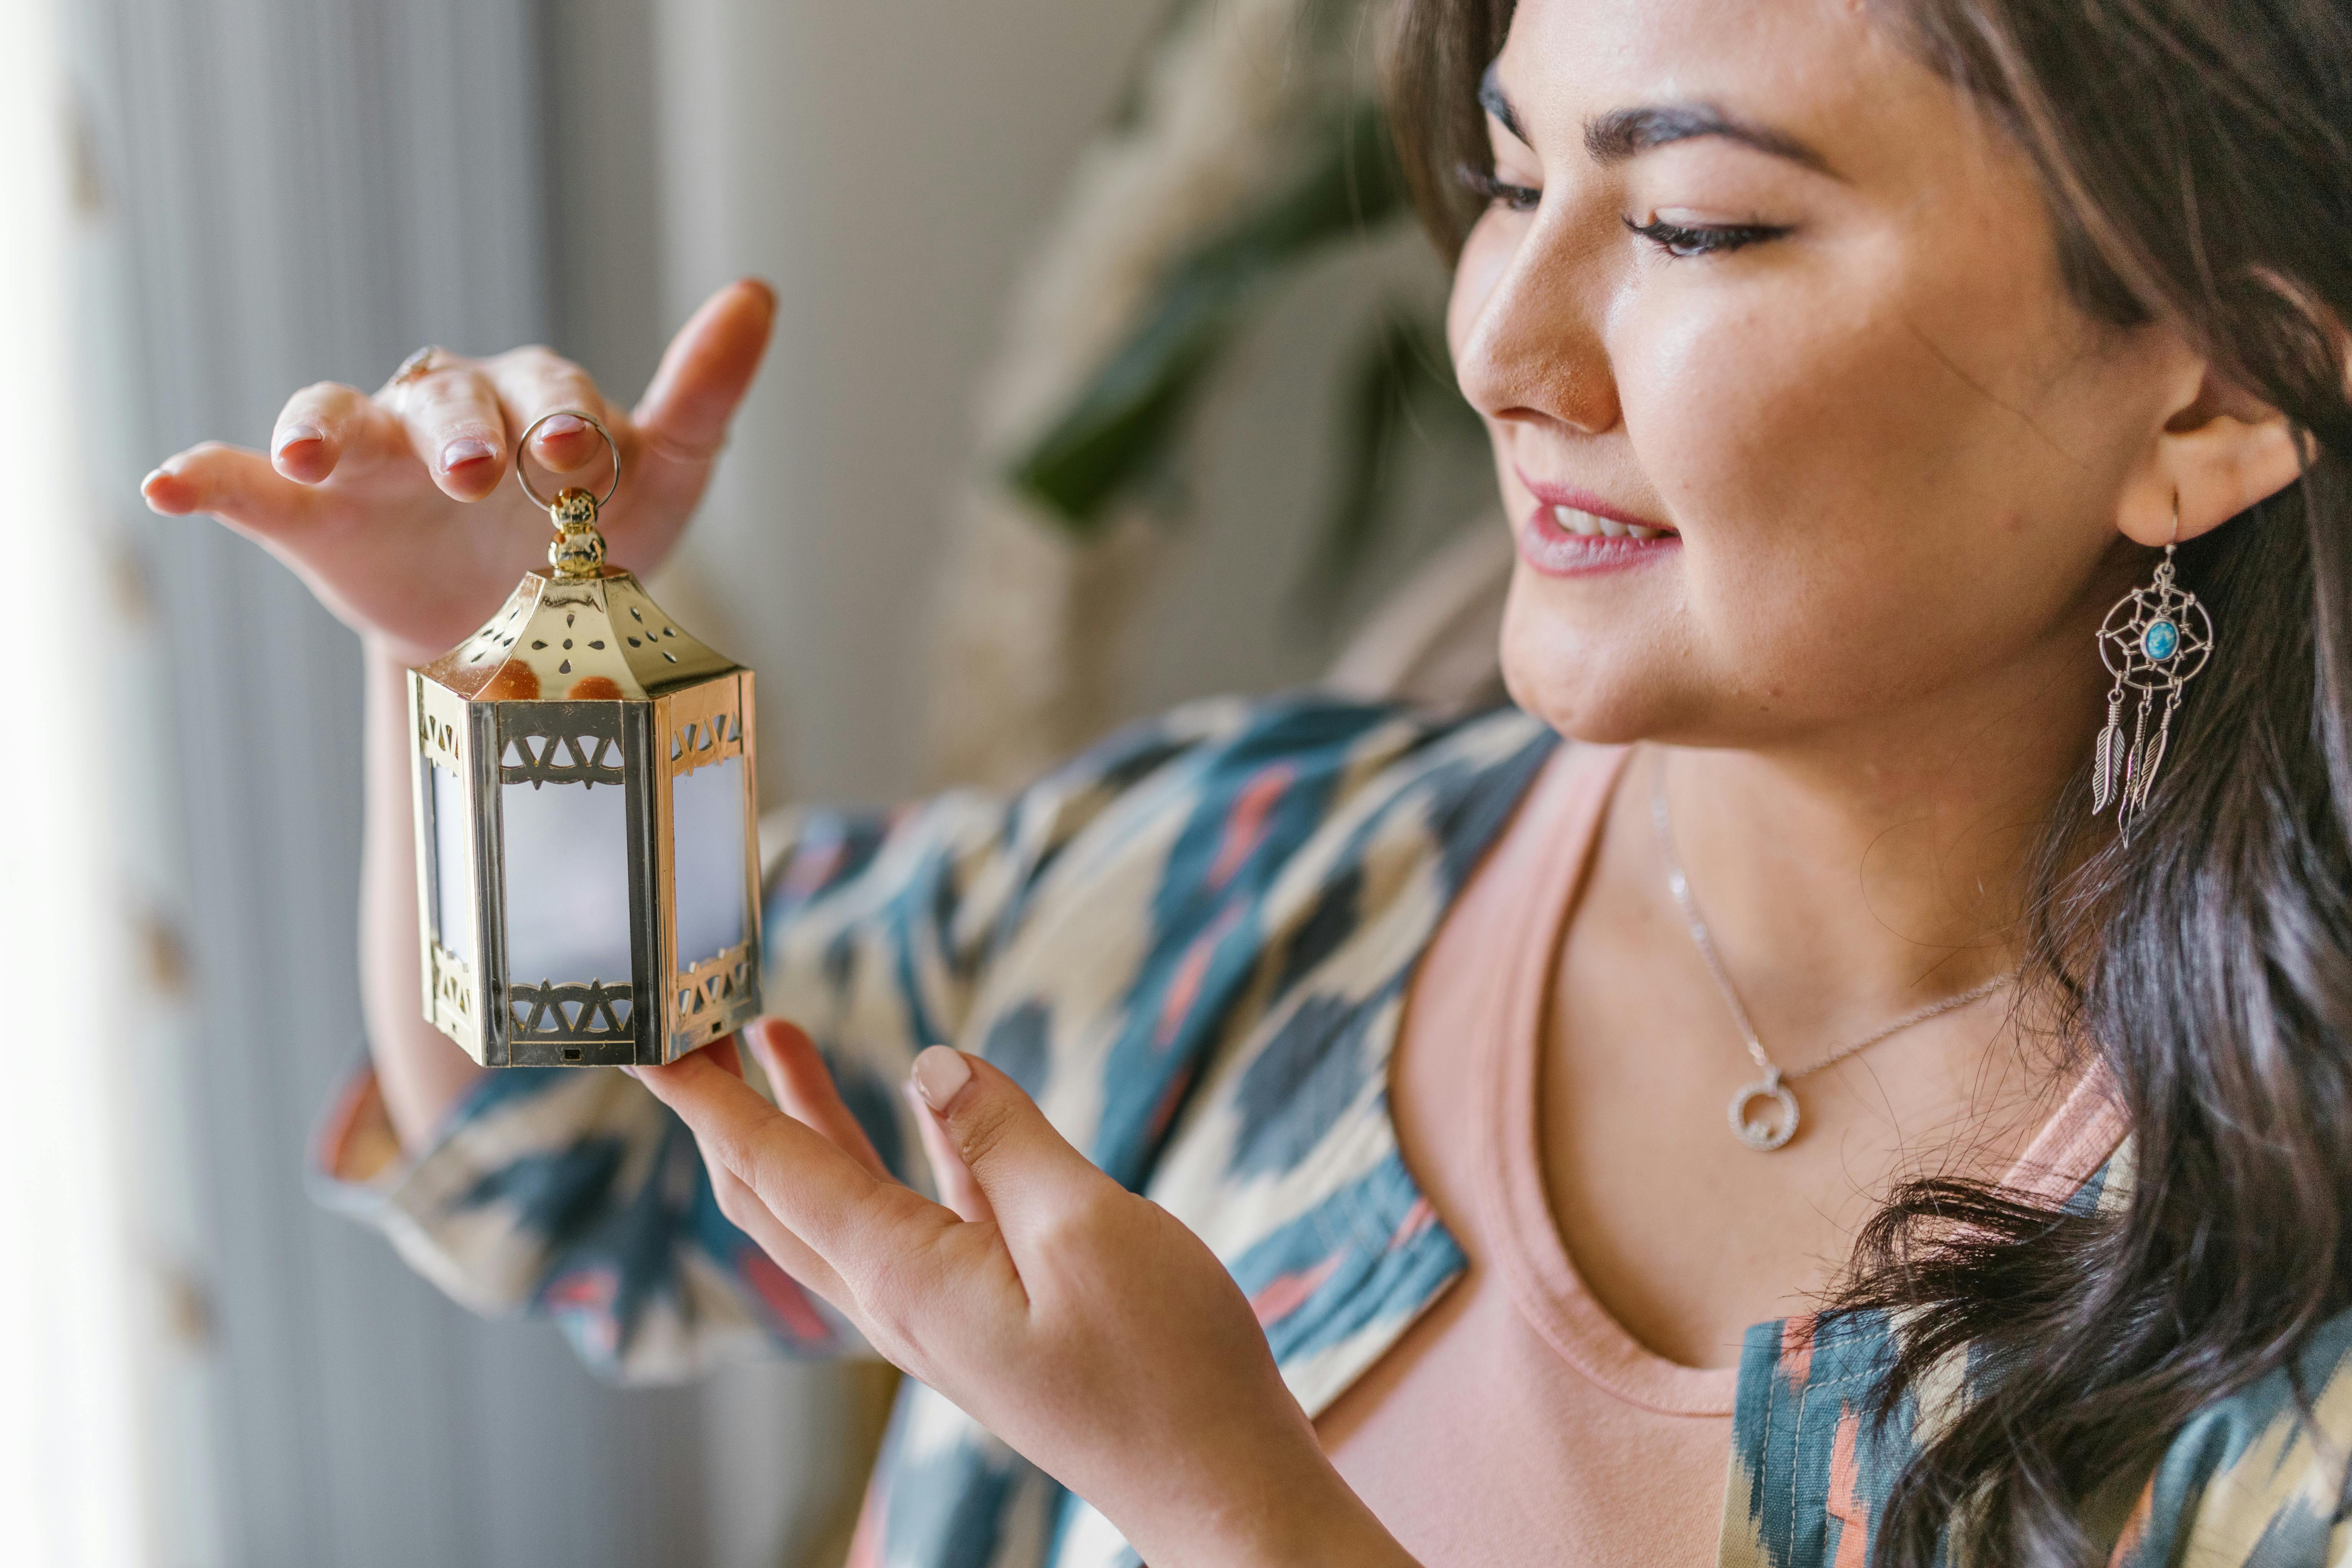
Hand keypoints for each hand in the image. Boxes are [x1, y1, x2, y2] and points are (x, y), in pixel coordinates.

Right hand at [141, 279, 774, 665]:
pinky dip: (208, 476)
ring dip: (323, 432)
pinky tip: (171, 485)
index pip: (546, 391)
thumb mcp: (665, 477)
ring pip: (339, 419)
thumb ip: (704, 394)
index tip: (576, 464)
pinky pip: (245, 485)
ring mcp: (373, 458)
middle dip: (462, 433)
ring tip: (309, 458)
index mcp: (532, 397)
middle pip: (449, 399)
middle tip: (478, 475)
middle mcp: (447, 409)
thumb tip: (758, 292)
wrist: (525, 639)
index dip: (560, 422)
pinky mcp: (308, 512)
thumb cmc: (597, 537)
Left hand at [638, 1021, 1416, 1567]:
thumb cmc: (1164, 1368)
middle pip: (778, 1191)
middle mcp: (902, 1302)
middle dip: (727, 1104)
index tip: (645, 1041)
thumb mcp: (1087, 1228)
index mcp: (906, 1278)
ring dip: (802, 1115)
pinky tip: (914, 1102)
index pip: (773, 1169)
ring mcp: (944, 1311)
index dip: (705, 1098)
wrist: (1217, 1481)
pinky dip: (895, 1150)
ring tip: (779, 1037)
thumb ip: (1003, 1139)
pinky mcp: (992, 1312)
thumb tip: (931, 1063)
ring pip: (837, 1202)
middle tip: (697, 1024)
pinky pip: (918, 1215)